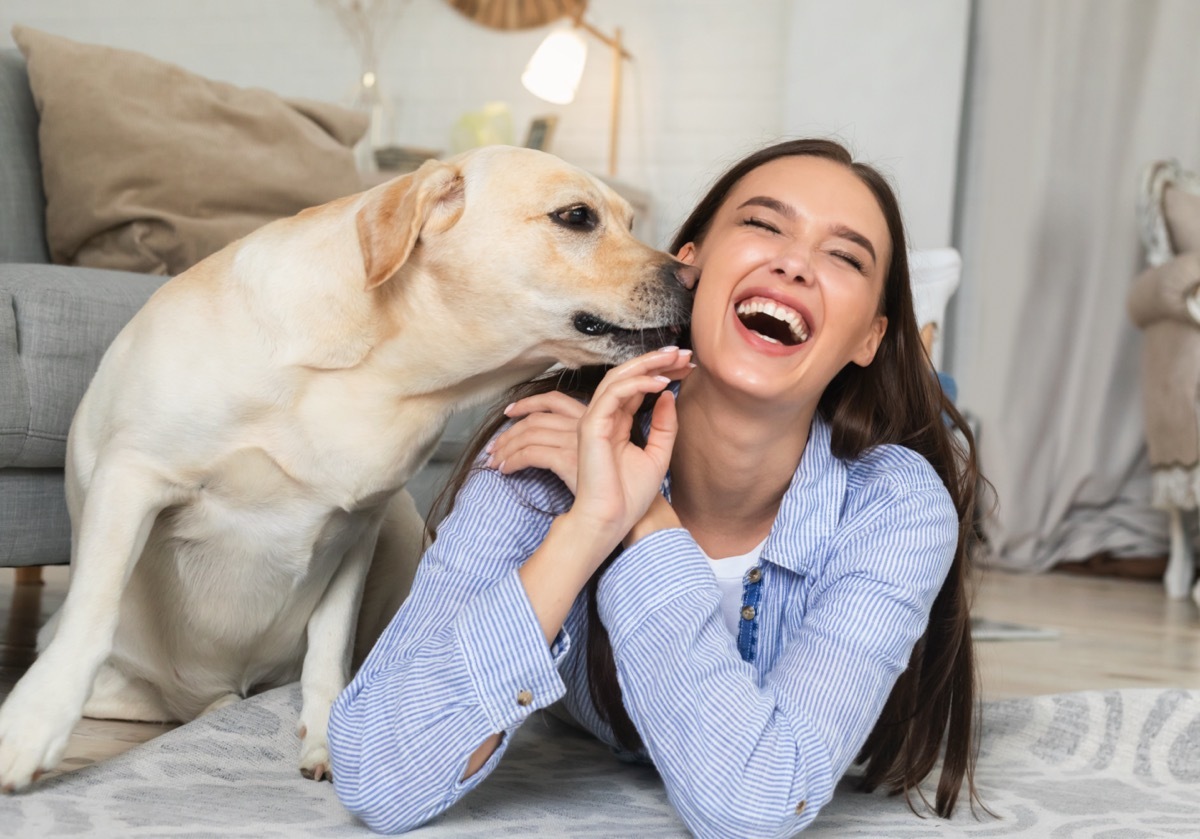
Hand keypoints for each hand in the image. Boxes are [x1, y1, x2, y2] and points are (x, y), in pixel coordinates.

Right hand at [489, 349, 692, 495]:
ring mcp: (596, 420)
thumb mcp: (658, 455)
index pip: (638, 387)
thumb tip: (668, 395)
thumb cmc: (630, 496)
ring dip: (647, 365)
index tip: (687, 366)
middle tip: (683, 353)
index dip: (662, 372)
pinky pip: (613, 394)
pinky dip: (637, 384)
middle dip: (656, 361)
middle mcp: (605, 417)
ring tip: (674, 359)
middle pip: (628, 376)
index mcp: (618, 423)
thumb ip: (664, 425)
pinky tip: (660, 382)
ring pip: (618, 378)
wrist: (613, 520)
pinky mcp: (592, 426)